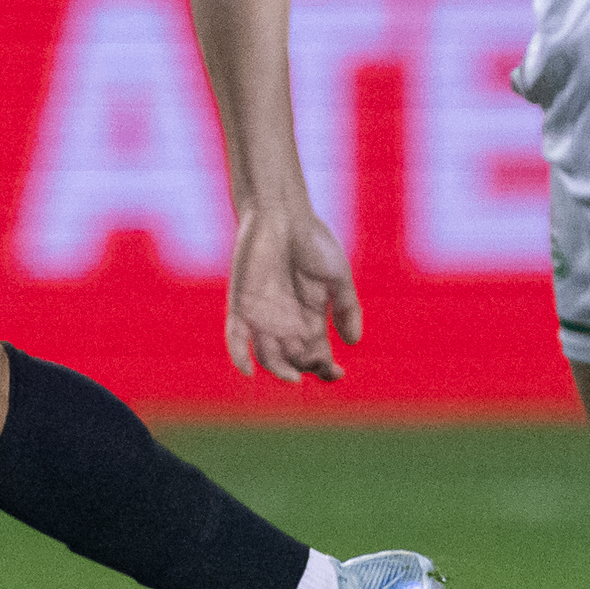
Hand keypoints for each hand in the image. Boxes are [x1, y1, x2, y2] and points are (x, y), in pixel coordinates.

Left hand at [226, 206, 361, 382]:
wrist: (281, 212)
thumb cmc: (312, 241)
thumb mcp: (339, 276)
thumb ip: (348, 308)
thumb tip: (353, 342)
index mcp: (310, 320)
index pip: (317, 356)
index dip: (326, 369)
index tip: (337, 373)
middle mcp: (285, 323)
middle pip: (294, 360)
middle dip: (306, 368)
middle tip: (317, 364)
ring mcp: (261, 316)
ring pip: (267, 355)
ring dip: (279, 369)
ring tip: (293, 377)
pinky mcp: (240, 305)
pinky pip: (236, 337)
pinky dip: (239, 356)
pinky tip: (248, 372)